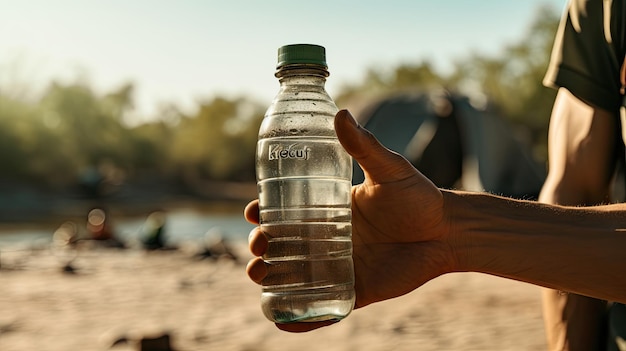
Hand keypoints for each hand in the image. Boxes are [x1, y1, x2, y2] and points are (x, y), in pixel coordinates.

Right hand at [246, 109, 455, 331]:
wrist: (448, 231)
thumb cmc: (419, 197)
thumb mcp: (389, 169)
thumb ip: (365, 146)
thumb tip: (342, 114)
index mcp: (329, 210)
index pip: (286, 211)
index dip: (263, 213)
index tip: (252, 211)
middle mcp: (329, 238)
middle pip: (283, 245)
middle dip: (262, 246)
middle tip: (259, 245)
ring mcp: (340, 266)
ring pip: (295, 276)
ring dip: (271, 279)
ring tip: (259, 275)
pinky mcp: (356, 291)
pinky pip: (323, 307)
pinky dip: (300, 317)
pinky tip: (280, 318)